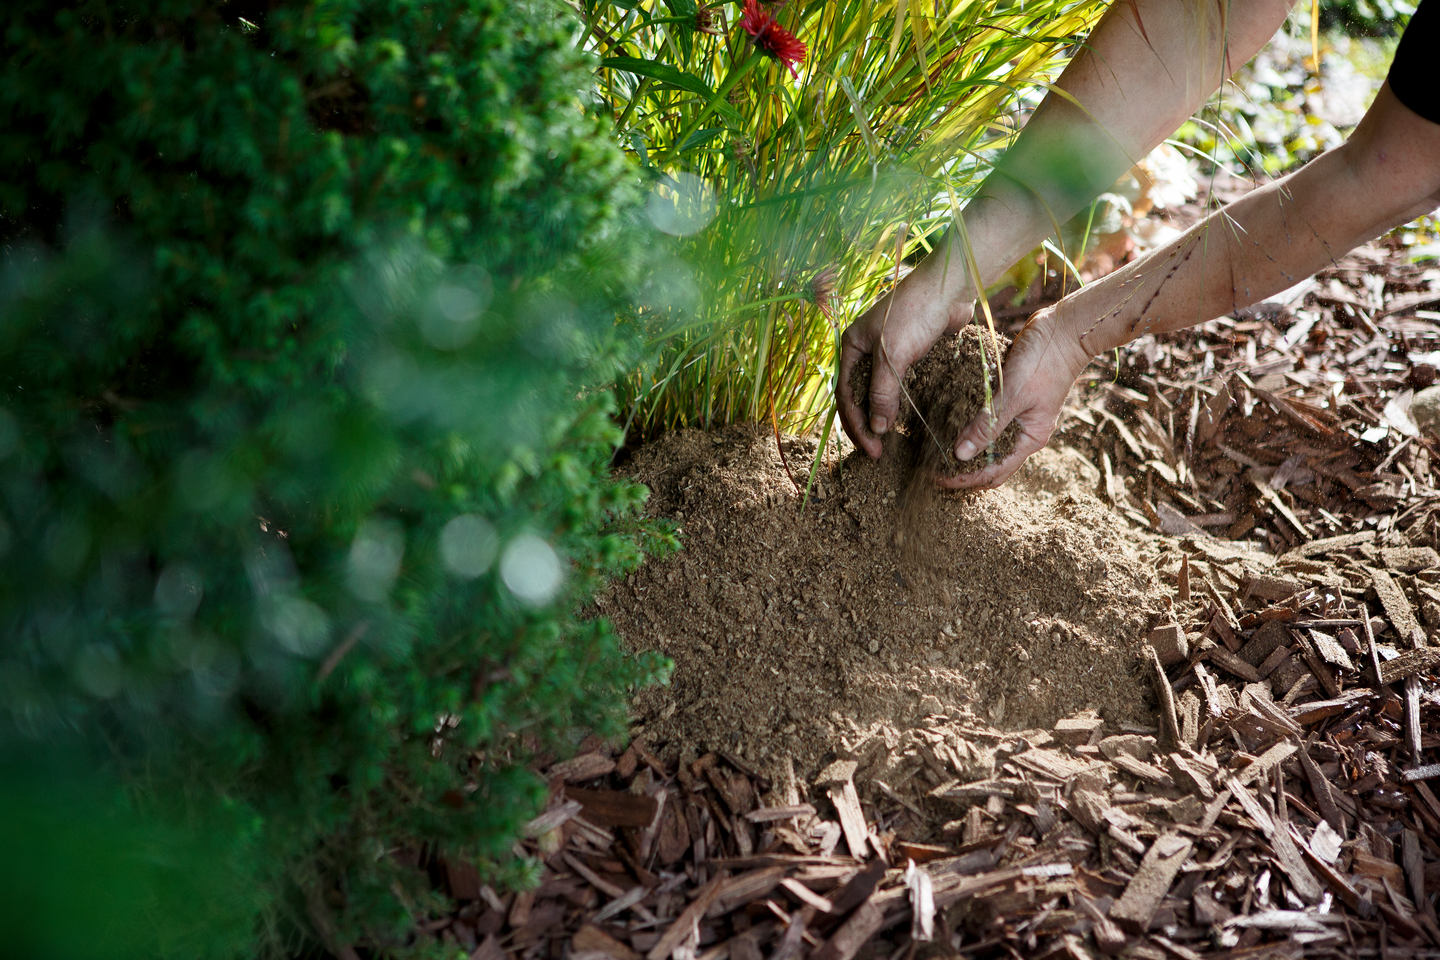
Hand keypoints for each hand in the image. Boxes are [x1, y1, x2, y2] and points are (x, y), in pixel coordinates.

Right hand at [838, 247, 974, 457]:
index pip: (846, 394)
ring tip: (891, 442)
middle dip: (867, 425)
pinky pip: (902, 385)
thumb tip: (877, 428)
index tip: (871, 448)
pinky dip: (903, 404)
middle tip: (878, 453)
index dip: (856, 424)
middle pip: (860, 396)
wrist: (950, 286)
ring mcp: (889, 351)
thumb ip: (882, 393)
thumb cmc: (915, 313)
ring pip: (881, 392)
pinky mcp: (912, 353)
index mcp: (852, 347)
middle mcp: (866, 350)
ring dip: (884, 417)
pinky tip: (910, 421)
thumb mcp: (892, 355)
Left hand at [941, 306, 1092, 488]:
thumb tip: (961, 455)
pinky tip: (948, 424)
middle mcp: (1023, 433)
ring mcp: (1017, 417)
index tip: (937, 478)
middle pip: (990, 464)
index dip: (965, 479)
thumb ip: (988, 425)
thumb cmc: (1044, 360)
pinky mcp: (1009, 399)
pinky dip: (969, 427)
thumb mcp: (1013, 394)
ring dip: (964, 450)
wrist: (1064, 329)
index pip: (994, 472)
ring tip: (935, 450)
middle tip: (931, 469)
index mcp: (1030, 438)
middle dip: (962, 471)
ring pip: (986, 444)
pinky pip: (985, 421)